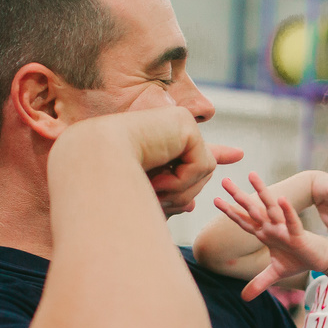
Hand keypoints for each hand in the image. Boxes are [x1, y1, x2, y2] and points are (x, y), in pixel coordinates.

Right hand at [87, 107, 241, 216]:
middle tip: (150, 193)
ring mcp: (178, 124)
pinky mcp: (185, 123)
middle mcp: (169, 131)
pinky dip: (183, 179)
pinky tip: (158, 171)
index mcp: (159, 146)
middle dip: (181, 195)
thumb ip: (170, 200)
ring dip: (179, 190)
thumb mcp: (147, 200)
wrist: (90, 164)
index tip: (238, 155)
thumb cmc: (108, 187)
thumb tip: (193, 204)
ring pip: (205, 173)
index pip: (194, 151)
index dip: (218, 153)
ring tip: (148, 183)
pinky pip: (204, 165)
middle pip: (200, 176)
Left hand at [215, 172, 327, 300]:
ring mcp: (285, 229)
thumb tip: (243, 298)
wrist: (322, 260)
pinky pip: (292, 221)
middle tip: (224, 180)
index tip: (215, 200)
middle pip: (252, 210)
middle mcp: (273, 227)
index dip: (230, 212)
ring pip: (271, 208)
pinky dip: (287, 211)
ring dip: (262, 192)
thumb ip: (258, 283)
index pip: (244, 221)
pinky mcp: (299, 234)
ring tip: (253, 175)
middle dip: (238, 196)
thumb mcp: (275, 274)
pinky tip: (281, 199)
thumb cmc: (299, 260)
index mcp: (266, 233)